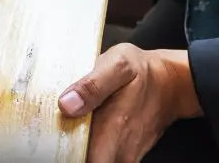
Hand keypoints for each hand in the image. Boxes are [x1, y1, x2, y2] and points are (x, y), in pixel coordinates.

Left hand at [58, 44, 201, 162]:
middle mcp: (118, 150)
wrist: (171, 83)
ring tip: (65, 125)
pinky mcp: (123, 155)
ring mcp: (123, 156)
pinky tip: (80, 127)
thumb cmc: (142, 71)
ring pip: (92, 160)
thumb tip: (66, 104)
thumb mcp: (118, 65)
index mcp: (112, 129)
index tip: (47, 139)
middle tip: (54, 127)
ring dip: (75, 148)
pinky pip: (101, 157)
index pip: (81, 159)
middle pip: (84, 161)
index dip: (62, 153)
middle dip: (66, 149)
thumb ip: (92, 85)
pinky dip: (88, 146)